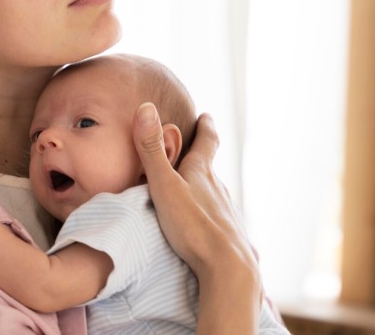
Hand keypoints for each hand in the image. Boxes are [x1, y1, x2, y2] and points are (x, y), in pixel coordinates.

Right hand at [133, 103, 261, 332]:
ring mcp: (226, 212)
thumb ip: (151, 151)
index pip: (207, 141)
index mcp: (202, 172)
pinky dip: (208, 214)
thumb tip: (146, 108)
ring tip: (193, 190)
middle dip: (202, 159)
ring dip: (204, 188)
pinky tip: (201, 225)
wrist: (228, 267)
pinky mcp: (229, 234)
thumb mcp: (164, 185)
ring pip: (214, 194)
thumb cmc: (193, 225)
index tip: (206, 116)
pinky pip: (217, 218)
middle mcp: (218, 188)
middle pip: (210, 169)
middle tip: (195, 151)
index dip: (206, 127)